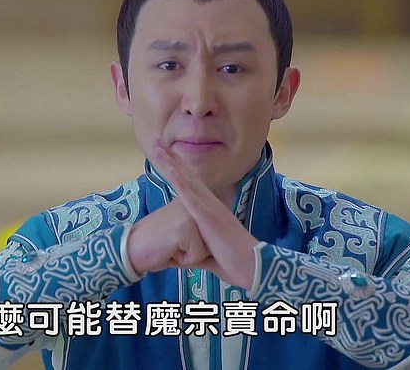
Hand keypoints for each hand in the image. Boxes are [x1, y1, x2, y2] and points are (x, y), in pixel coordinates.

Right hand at [127, 198, 210, 274]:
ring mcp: (189, 213)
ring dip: (190, 257)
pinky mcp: (185, 227)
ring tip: (171, 248)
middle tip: (172, 245)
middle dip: (195, 251)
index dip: (197, 243)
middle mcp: (193, 203)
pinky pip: (197, 255)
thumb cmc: (157, 246)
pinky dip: (183, 261)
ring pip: (206, 248)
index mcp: (192, 201)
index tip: (176, 239)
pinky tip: (168, 251)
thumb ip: (199, 230)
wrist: (131, 251)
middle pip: (212, 240)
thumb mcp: (182, 233)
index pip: (213, 230)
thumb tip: (219, 240)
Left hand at [153, 140, 258, 289]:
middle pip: (186, 175)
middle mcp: (210, 203)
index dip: (176, 169)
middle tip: (156, 141)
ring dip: (171, 161)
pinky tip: (169, 166)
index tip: (163, 156)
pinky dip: (178, 178)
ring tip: (157, 145)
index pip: (189, 185)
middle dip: (171, 157)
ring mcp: (209, 207)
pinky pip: (190, 193)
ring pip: (186, 178)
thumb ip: (196, 250)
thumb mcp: (208, 254)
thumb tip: (184, 255)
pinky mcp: (208, 215)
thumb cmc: (233, 263)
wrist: (253, 268)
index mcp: (209, 210)